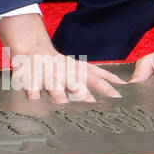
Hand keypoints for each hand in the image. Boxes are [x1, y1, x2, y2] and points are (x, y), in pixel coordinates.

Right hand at [8, 46, 125, 102]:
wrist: (32, 48)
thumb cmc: (60, 63)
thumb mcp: (81, 66)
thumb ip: (100, 76)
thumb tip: (122, 84)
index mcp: (77, 70)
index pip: (96, 78)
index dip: (107, 86)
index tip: (119, 97)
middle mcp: (64, 73)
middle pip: (75, 84)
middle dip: (83, 94)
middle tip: (92, 104)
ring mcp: (48, 76)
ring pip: (54, 87)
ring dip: (59, 96)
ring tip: (62, 104)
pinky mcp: (31, 80)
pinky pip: (32, 90)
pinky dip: (33, 97)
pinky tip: (34, 105)